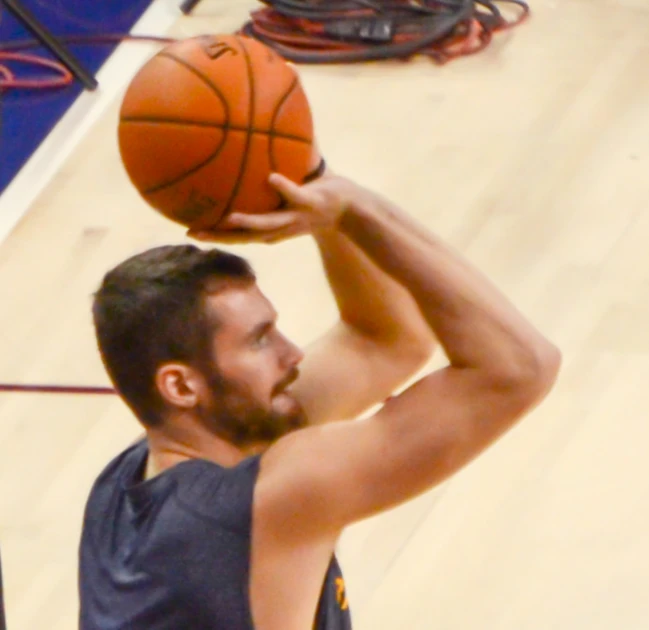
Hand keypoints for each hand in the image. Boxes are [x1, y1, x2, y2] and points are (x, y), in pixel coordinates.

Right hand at [187, 170, 359, 244]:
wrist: (351, 207)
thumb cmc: (316, 197)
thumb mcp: (290, 189)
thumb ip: (270, 173)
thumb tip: (251, 139)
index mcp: (271, 227)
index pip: (237, 235)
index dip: (215, 235)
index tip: (190, 232)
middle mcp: (280, 228)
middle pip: (245, 237)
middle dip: (220, 237)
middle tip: (194, 233)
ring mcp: (296, 216)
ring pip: (269, 223)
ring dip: (250, 222)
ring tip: (228, 217)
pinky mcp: (312, 203)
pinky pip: (296, 195)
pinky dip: (284, 188)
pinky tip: (271, 177)